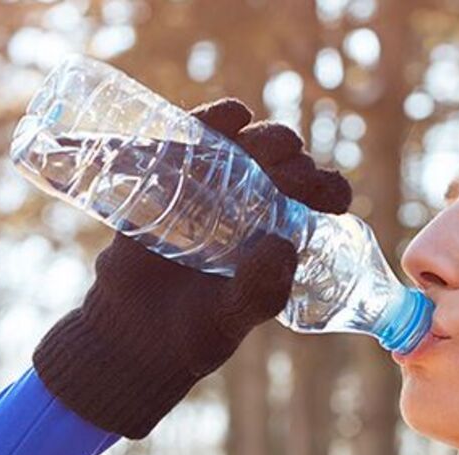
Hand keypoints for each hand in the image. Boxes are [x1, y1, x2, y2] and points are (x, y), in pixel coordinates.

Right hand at [32, 98, 352, 439]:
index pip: (318, 199)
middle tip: (290, 177)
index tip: (328, 199)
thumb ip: (258, 293)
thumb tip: (282, 245)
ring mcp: (213, 186)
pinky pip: (198, 136)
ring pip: (249, 143)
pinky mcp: (172, 175)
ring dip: (264, 136)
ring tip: (263, 149)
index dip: (328, 190)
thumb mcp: (231, 321)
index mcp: (281, 233)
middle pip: (286, 164)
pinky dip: (216, 119)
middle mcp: (254, 204)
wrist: (130, 333)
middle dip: (295, 160)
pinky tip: (231, 117)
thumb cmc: (191, 332)